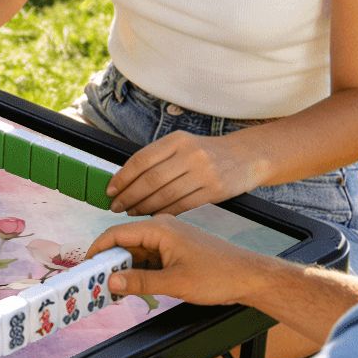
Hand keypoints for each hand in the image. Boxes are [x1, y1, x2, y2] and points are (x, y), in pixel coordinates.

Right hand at [86, 217, 271, 307]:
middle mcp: (161, 228)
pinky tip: (134, 287)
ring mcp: (169, 238)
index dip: (97, 250)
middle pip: (123, 242)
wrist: (250, 277)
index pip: (115, 233)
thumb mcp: (174, 283)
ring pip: (136, 252)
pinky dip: (139, 271)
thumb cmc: (218, 276)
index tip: (85, 268)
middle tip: (96, 283)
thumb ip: (139, 282)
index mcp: (159, 228)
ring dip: (124, 269)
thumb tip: (110, 282)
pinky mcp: (175, 249)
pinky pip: (148, 257)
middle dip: (109, 263)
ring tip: (113, 289)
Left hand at [107, 131, 261, 215]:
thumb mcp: (182, 145)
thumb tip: (122, 180)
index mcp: (177, 140)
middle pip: (151, 180)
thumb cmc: (206, 153)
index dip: (122, 178)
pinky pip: (183, 206)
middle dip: (129, 196)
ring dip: (144, 207)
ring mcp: (205, 173)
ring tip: (131, 212)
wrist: (247, 156)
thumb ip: (156, 159)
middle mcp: (190, 154)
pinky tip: (153, 216)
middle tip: (116, 207)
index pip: (141, 160)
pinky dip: (164, 213)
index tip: (110, 191)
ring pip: (165, 195)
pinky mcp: (215, 191)